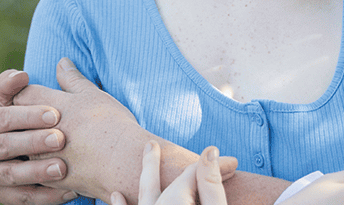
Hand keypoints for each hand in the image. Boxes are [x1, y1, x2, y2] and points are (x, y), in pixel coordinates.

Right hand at [0, 69, 76, 204]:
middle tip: (61, 138)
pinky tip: (70, 191)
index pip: (3, 119)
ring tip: (63, 167)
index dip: (28, 115)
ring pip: (12, 176)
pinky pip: (24, 199)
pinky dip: (46, 197)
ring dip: (38, 172)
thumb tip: (21, 74)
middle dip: (34, 142)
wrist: (5, 153)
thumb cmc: (14, 119)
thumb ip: (10, 86)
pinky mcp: (1, 196)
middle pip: (5, 147)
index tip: (55, 113)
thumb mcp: (7, 101)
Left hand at [14, 58, 237, 200]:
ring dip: (28, 145)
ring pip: (23, 149)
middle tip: (32, 120)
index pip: (22, 96)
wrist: (123, 162)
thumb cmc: (112, 124)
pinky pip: (35, 174)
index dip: (24, 94)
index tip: (31, 96)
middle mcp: (41, 131)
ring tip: (40, 144)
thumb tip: (61, 61)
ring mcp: (43, 156)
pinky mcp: (50, 179)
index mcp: (51, 106)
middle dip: (21, 120)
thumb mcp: (93, 95)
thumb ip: (73, 79)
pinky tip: (48, 165)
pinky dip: (39, 168)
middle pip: (17, 122)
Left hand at [109, 144, 227, 204]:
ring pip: (142, 197)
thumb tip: (210, 150)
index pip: (188, 176)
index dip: (207, 167)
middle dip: (156, 165)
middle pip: (157, 184)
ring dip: (142, 177)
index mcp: (175, 203)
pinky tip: (115, 196)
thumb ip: (212, 184)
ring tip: (144, 154)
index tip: (228, 163)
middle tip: (151, 145)